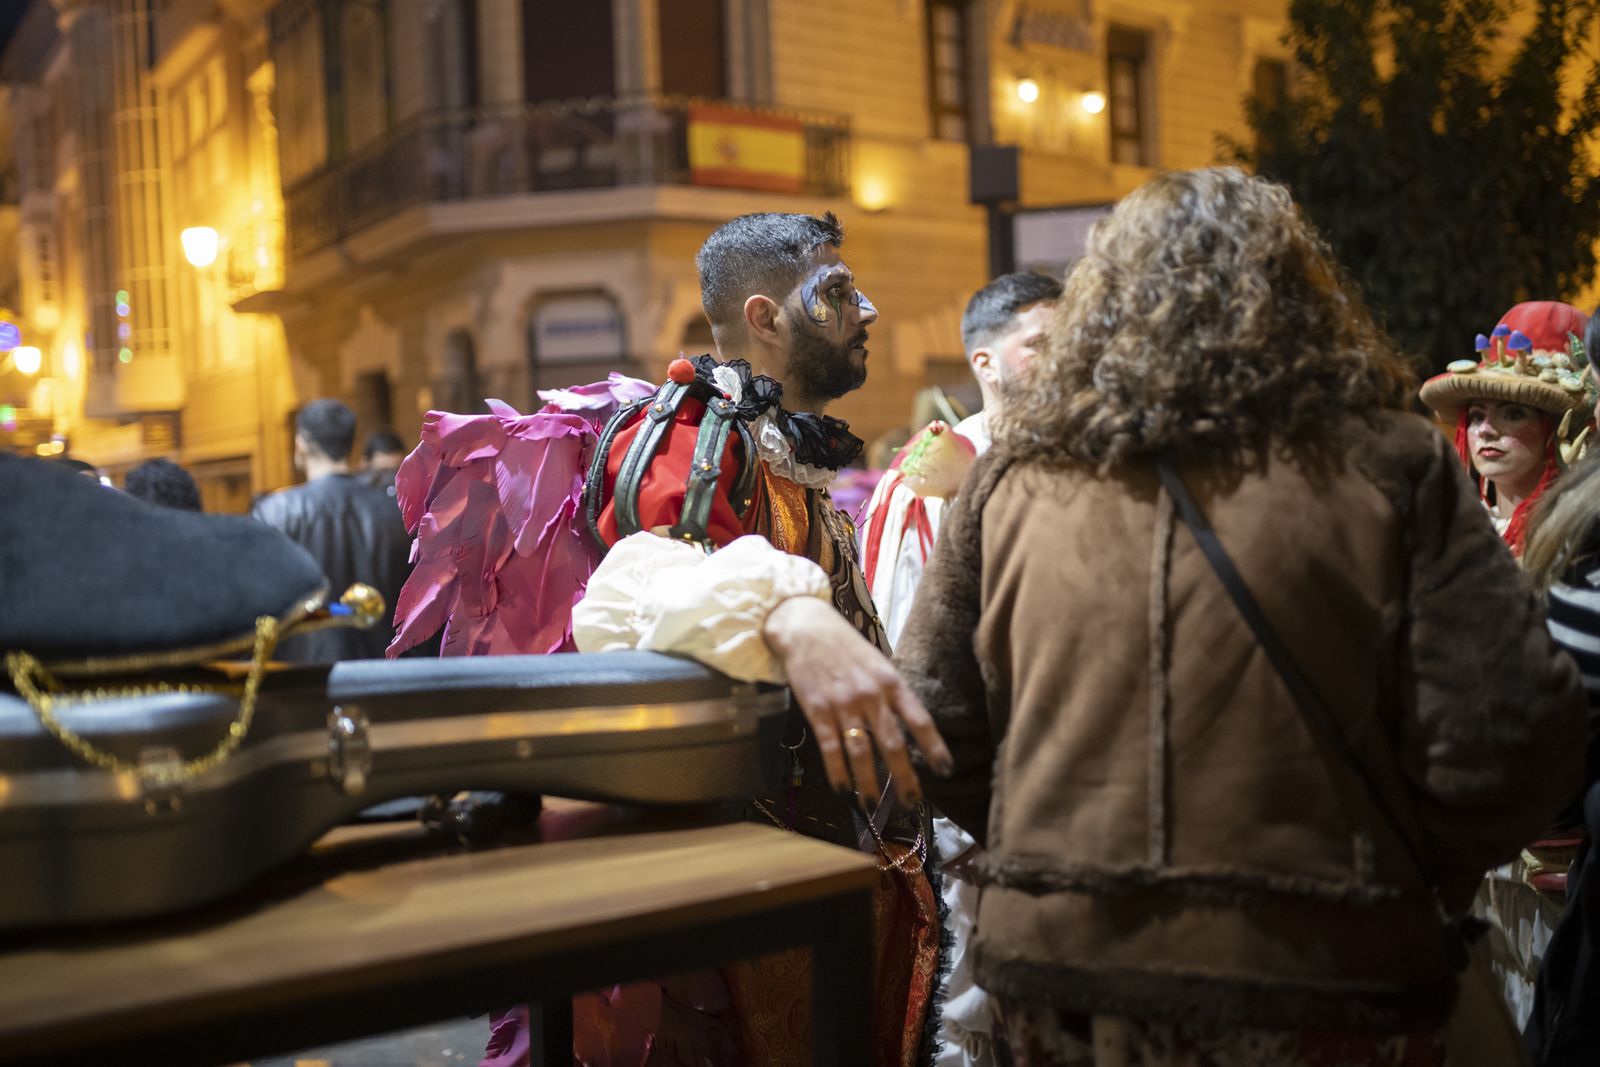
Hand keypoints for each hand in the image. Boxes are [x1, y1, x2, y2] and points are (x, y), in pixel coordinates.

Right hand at [762, 596, 952, 806]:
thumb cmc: (845, 646)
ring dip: (868, 782)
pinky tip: (842, 789)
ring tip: (873, 805)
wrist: (805, 626)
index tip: (946, 770)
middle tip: (912, 801)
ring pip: (861, 751)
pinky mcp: (817, 709)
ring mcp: (843, 703)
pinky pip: (830, 747)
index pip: (920, 719)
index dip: (934, 746)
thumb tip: (909, 727)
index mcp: (891, 682)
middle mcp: (871, 694)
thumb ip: (891, 693)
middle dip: (904, 776)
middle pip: (892, 742)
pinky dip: (837, 771)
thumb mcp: (877, 662)